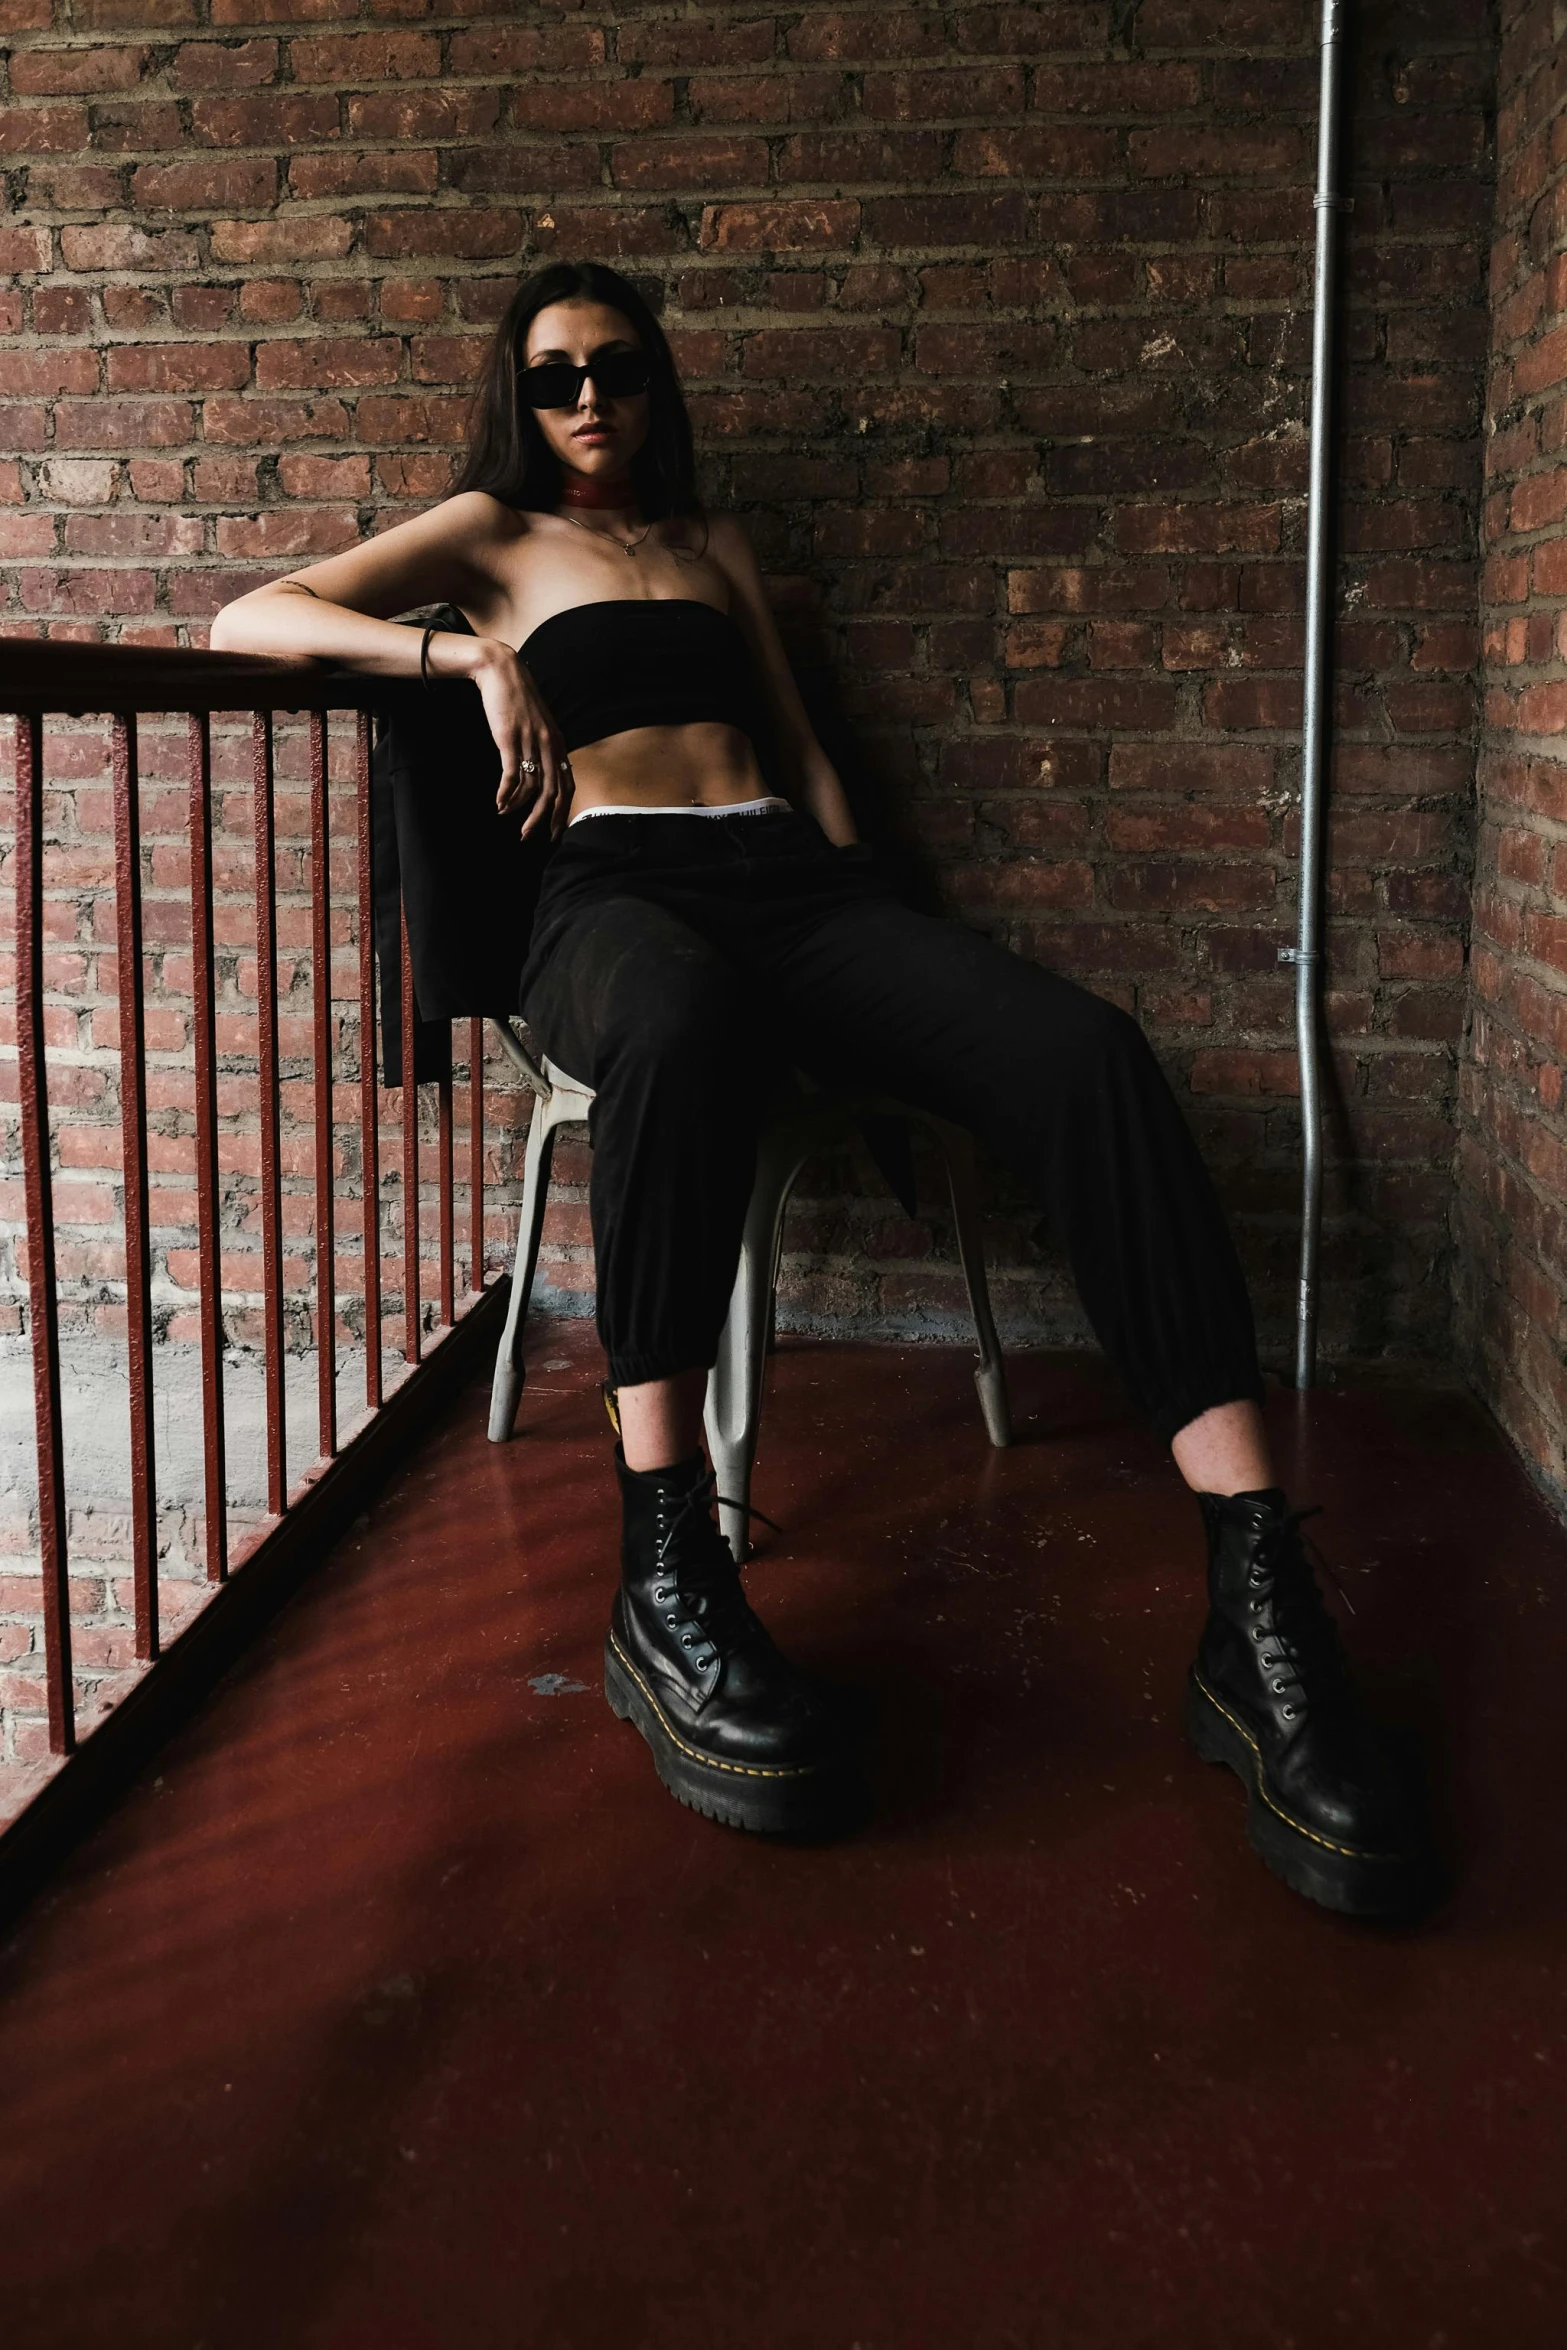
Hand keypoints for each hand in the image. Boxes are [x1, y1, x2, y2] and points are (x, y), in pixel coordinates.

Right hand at [466, 639, 572, 841]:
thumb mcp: (538, 724)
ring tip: (505, 814)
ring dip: (517, 807)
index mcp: (558, 743)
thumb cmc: (516, 700)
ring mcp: (530, 742)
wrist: (500, 671)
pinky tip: (499, 803)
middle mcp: (548, 745)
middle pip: (552, 793)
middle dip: (541, 819)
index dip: (561, 813)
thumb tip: (544, 774)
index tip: (553, 832)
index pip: (567, 786)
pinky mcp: (510, 738)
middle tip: (527, 836)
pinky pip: (511, 776)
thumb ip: (544, 748)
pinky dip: (505, 794)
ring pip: (530, 787)